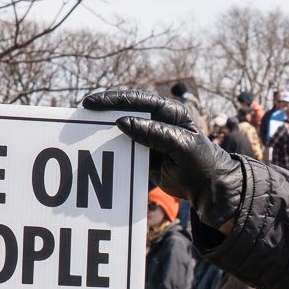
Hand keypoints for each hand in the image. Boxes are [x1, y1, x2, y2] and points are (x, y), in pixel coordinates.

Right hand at [82, 89, 244, 227]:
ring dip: (104, 131)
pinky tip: (96, 151)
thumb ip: (153, 133)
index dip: (112, 101)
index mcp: (168, 112)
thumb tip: (122, 122)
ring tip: (83, 131)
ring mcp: (148, 137)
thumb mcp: (180, 145)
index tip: (91, 104)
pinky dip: (110, 150)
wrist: (207, 188)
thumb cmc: (201, 162)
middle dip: (103, 113)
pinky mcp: (143, 154)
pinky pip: (123, 149)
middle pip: (124, 112)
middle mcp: (156, 121)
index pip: (136, 100)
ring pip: (121, 130)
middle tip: (81, 114)